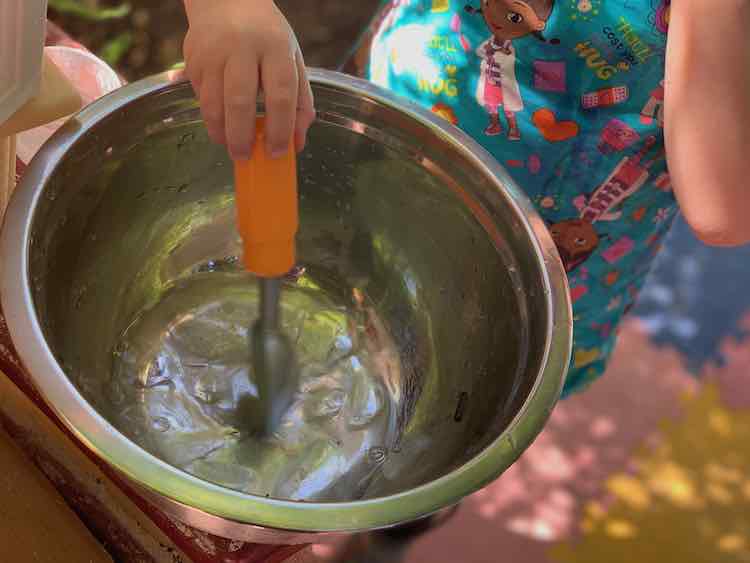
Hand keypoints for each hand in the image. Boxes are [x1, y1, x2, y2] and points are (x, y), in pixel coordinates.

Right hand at [182, 0, 314, 159]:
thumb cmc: (266, 35)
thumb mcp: (292, 59)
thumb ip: (299, 102)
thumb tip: (297, 144)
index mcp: (275, 47)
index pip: (280, 94)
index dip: (279, 128)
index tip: (278, 152)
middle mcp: (242, 47)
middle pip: (240, 101)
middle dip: (242, 136)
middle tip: (245, 157)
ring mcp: (213, 52)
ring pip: (213, 103)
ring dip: (221, 131)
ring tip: (230, 146)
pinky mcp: (193, 59)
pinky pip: (201, 97)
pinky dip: (210, 115)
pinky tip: (220, 121)